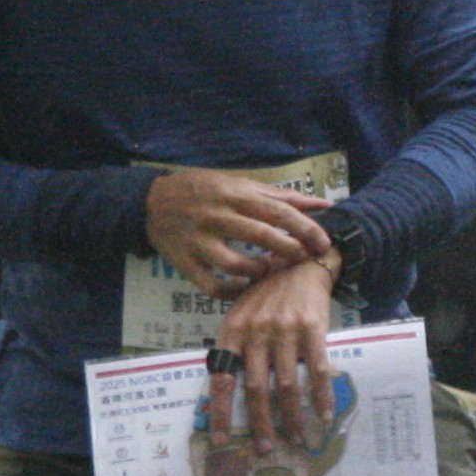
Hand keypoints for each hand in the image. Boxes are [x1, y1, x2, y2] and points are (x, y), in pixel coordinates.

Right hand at [144, 168, 334, 295]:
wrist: (151, 200)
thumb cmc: (204, 190)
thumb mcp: (240, 184)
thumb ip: (282, 196)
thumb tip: (324, 205)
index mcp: (234, 195)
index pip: (278, 212)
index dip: (305, 229)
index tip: (323, 244)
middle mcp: (217, 216)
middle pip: (262, 237)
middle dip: (290, 251)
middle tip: (304, 260)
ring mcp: (198, 241)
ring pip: (235, 264)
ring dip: (259, 271)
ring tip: (268, 270)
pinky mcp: (184, 261)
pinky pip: (211, 285)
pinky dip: (232, 291)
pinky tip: (244, 286)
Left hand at [207, 255, 337, 451]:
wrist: (300, 261)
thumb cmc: (268, 292)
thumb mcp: (241, 314)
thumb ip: (236, 346)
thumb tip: (230, 389)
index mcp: (232, 331)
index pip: (222, 379)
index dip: (220, 411)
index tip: (221, 440)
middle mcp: (255, 332)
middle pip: (256, 388)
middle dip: (261, 423)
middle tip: (265, 449)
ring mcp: (284, 330)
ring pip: (286, 384)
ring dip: (292, 416)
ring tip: (297, 438)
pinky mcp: (313, 328)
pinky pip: (317, 369)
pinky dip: (321, 395)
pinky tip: (324, 414)